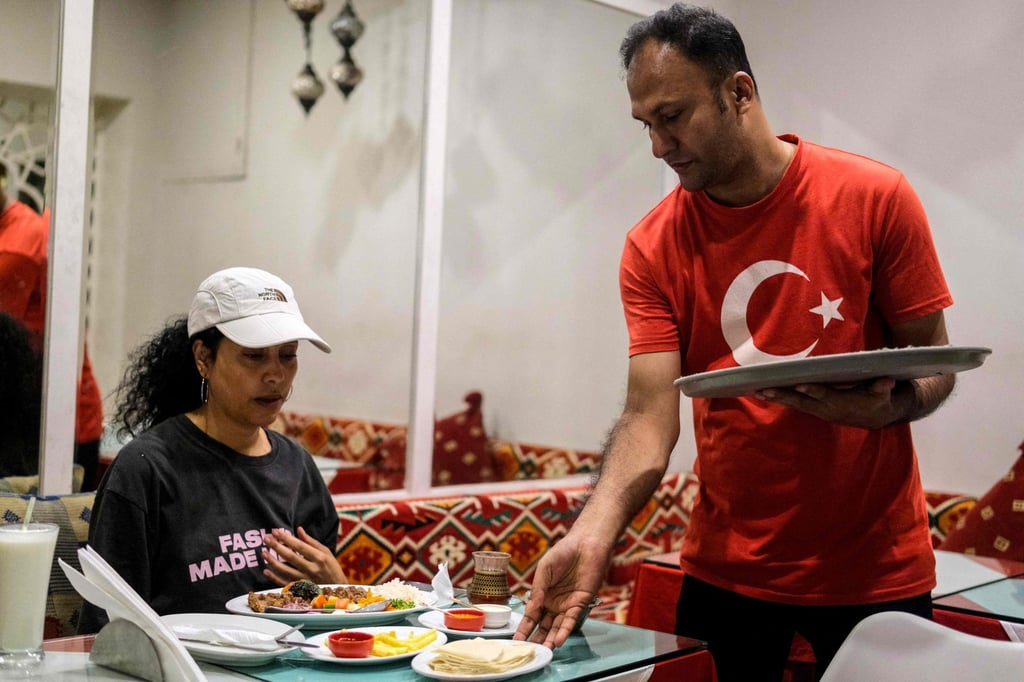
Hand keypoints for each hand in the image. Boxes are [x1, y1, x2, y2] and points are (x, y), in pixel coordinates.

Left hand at [261, 526, 346, 585]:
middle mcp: (312, 569)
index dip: (286, 538)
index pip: (299, 546)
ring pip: (285, 570)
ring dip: (273, 561)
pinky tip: (266, 570)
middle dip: (277, 546)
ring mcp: (305, 581)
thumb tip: (299, 530)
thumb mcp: (326, 552)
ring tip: (263, 552)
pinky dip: (274, 578)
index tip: (276, 531)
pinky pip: (284, 583)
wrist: (338, 590)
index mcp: (319, 558)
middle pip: (290, 557)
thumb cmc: (332, 568)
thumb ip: (311, 542)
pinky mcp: (301, 590)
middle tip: (266, 538)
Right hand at [513, 532, 610, 648]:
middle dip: (536, 638)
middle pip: (544, 625)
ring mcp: (567, 605)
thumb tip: (531, 608)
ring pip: (557, 626)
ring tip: (544, 650)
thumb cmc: (563, 552)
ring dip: (551, 638)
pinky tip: (558, 640)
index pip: (531, 615)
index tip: (516, 640)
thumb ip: (538, 590)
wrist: (586, 544)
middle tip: (529, 650)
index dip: (524, 628)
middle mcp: (554, 602)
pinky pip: (571, 620)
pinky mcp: (580, 604)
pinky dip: (564, 631)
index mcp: (542, 594)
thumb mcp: (544, 569)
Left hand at [755, 377, 902, 428]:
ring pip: (794, 404)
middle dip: (783, 395)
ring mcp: (819, 410)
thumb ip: (883, 388)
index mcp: (842, 403)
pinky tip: (763, 392)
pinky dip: (779, 398)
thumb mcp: (884, 394)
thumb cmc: (879, 399)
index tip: (800, 385)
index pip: (825, 396)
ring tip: (755, 390)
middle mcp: (827, 409)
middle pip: (802, 402)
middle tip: (763, 389)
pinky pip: (794, 404)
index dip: (813, 391)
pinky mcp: (814, 409)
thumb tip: (886, 382)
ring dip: (775, 397)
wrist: (876, 417)